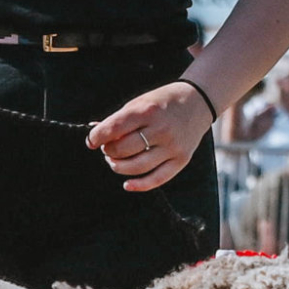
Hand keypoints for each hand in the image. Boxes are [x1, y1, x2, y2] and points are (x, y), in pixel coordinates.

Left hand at [85, 81, 214, 190]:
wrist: (198, 102)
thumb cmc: (163, 103)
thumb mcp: (141, 102)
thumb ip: (119, 120)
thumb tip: (94, 134)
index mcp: (148, 110)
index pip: (115, 128)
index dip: (97, 137)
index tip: (91, 141)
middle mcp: (161, 129)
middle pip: (123, 150)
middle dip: (108, 151)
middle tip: (107, 148)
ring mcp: (172, 146)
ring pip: (136, 167)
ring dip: (119, 167)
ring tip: (114, 161)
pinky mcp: (180, 160)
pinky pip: (156, 179)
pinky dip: (139, 185)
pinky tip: (127, 184)